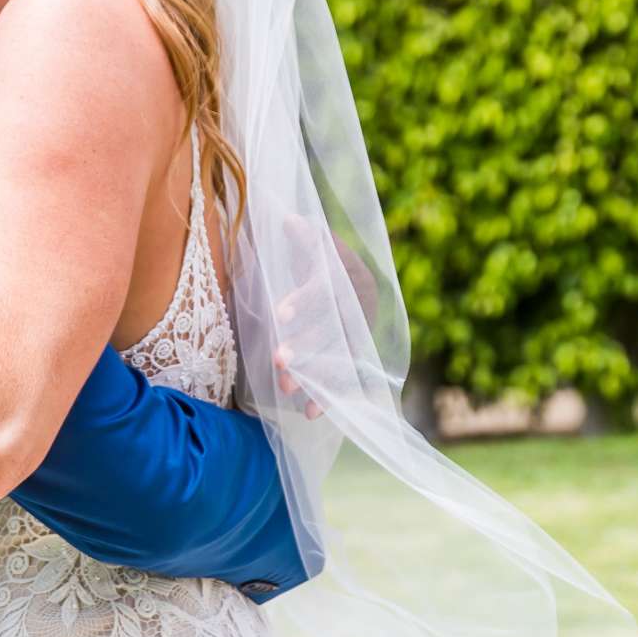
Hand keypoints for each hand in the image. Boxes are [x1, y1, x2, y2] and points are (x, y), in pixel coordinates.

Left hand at [271, 224, 380, 420]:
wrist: (346, 279)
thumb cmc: (320, 258)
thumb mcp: (313, 242)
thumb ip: (303, 235)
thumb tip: (290, 221)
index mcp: (349, 278)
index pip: (328, 289)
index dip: (305, 301)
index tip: (280, 315)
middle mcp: (359, 309)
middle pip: (334, 329)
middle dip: (306, 346)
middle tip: (278, 361)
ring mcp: (359, 336)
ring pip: (339, 359)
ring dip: (313, 376)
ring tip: (284, 388)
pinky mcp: (353, 358)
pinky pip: (344, 380)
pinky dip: (328, 397)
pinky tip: (309, 415)